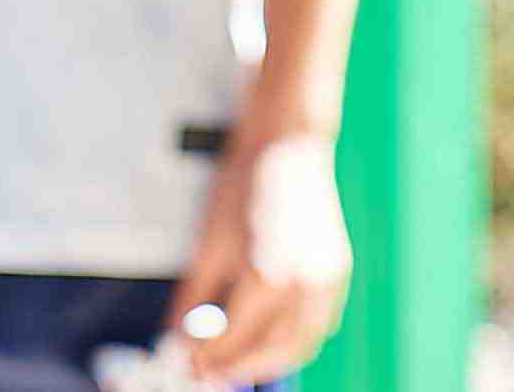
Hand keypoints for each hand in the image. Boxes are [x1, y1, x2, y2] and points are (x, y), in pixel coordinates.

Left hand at [165, 134, 351, 385]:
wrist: (287, 145)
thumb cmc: (245, 184)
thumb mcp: (208, 244)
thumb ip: (192, 299)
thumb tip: (176, 335)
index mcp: (265, 278)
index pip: (232, 340)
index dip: (206, 358)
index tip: (187, 363)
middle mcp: (301, 286)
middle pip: (270, 352)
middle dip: (238, 369)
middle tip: (209, 374)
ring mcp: (326, 281)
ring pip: (302, 345)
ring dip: (272, 363)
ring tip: (240, 366)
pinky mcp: (337, 272)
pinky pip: (321, 324)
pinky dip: (299, 341)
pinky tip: (276, 343)